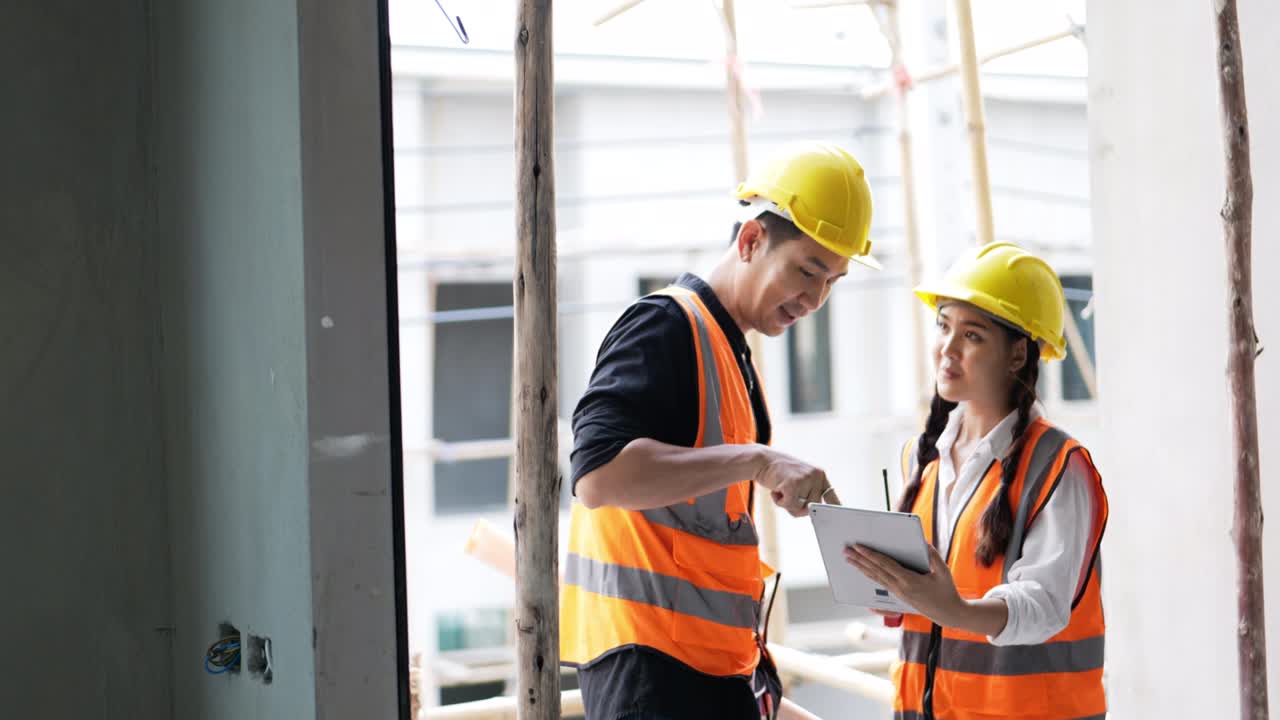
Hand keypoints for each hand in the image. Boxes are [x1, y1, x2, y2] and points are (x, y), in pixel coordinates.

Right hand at [754, 449, 835, 516]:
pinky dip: (779, 502)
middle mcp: (816, 475)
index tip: (841, 516)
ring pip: (800, 508)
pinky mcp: (794, 482)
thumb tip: (811, 512)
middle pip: (813, 507)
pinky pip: (789, 504)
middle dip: (798, 507)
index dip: (835, 508)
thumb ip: (807, 493)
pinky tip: (776, 489)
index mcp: (820, 475)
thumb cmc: (778, 473)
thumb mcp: (799, 480)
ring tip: (780, 488)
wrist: (761, 460)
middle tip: (786, 495)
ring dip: (787, 504)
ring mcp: (806, 478)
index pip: (831, 496)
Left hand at [844, 543, 964, 626]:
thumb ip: (932, 555)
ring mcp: (897, 593)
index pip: (885, 564)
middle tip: (845, 550)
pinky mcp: (898, 596)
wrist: (948, 614)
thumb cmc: (946, 591)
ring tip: (848, 559)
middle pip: (875, 571)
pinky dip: (869, 575)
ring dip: (860, 567)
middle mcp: (899, 588)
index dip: (870, 554)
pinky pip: (879, 583)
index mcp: (909, 581)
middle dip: (859, 559)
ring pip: (874, 578)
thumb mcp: (943, 571)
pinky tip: (861, 571)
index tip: (859, 546)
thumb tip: (922, 541)